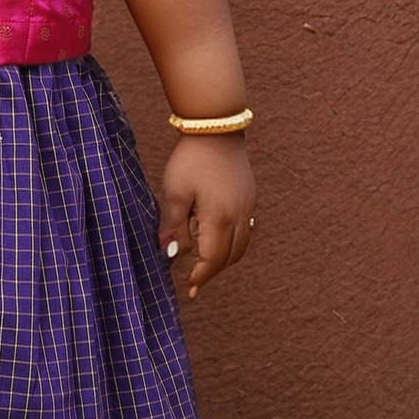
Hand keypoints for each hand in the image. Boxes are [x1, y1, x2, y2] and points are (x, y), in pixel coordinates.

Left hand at [159, 134, 255, 299]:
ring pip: (241, 246)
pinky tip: (216, 238)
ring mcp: (248, 207)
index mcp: (219, 218)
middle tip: (194, 281)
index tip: (188, 289)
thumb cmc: (191, 160)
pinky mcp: (250, 197)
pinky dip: (232, 242)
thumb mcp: (174, 193)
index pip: (212, 260)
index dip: (200, 277)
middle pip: (229, 258)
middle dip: (211, 272)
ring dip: (224, 259)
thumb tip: (168, 254)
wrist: (216, 128)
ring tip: (204, 263)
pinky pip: (246, 230)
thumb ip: (172, 226)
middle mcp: (239, 216)